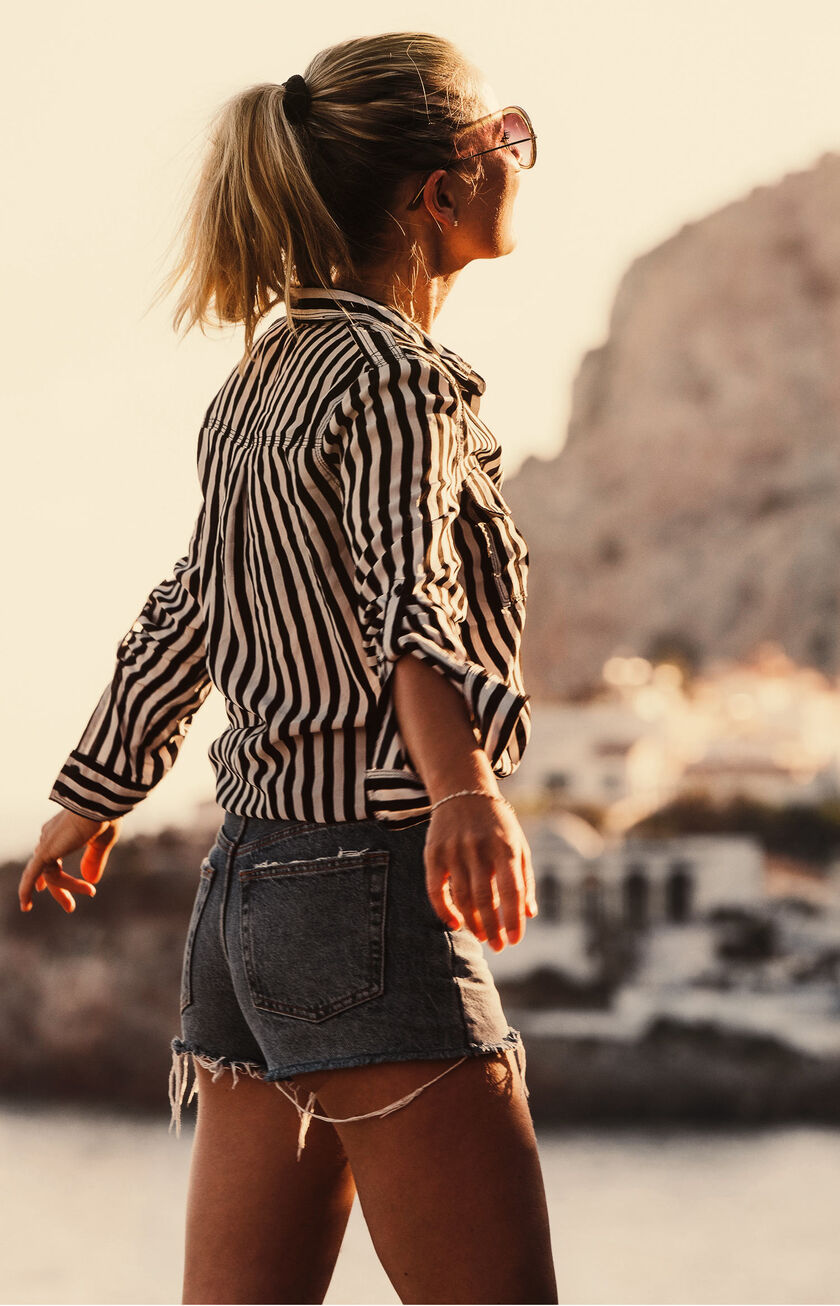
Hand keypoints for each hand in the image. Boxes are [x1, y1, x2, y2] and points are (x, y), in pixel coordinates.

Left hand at [18, 810, 120, 913]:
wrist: (98, 805)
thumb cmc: (104, 817)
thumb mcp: (102, 842)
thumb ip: (94, 860)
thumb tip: (91, 879)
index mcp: (62, 832)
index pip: (50, 857)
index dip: (49, 873)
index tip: (43, 888)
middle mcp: (50, 838)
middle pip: (49, 869)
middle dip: (59, 888)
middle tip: (71, 907)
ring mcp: (46, 845)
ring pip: (50, 875)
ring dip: (65, 890)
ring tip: (79, 901)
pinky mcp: (45, 852)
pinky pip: (32, 875)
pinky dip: (26, 891)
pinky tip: (25, 906)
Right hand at [424, 795, 536, 950]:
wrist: (463, 791)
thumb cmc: (497, 825)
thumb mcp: (518, 845)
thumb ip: (525, 879)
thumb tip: (528, 914)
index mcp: (505, 847)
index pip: (511, 891)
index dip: (513, 919)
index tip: (515, 940)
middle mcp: (478, 848)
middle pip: (484, 899)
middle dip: (492, 928)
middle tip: (499, 946)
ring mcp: (453, 850)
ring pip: (461, 898)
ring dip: (472, 923)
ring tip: (482, 936)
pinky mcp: (433, 853)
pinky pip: (435, 890)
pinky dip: (444, 911)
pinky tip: (456, 924)